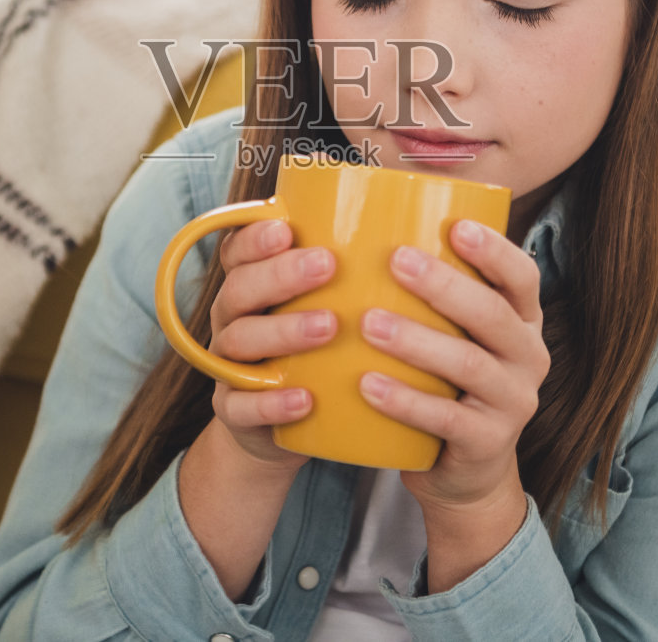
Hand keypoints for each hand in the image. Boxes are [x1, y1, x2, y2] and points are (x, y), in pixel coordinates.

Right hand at [204, 217, 338, 471]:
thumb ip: (358, 274)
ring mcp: (230, 366)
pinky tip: (304, 399)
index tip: (287, 228)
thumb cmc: (322, 352)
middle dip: (280, 274)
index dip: (255, 237)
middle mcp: (234, 319)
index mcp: (251, 285)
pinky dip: (270, 403)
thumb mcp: (333, 308)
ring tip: (328, 326)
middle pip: (239, 289)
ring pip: (240, 341)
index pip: (238, 251)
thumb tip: (427, 228)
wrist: (288, 429)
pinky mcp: (234, 411)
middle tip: (326, 265)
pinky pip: (240, 406)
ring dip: (283, 331)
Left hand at [359, 219, 548, 512]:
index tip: (456, 227)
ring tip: (370, 324)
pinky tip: (368, 385)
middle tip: (396, 262)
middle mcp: (528, 357)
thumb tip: (373, 225)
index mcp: (522, 321)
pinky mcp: (488, 442)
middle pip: (493, 314)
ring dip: (417, 341)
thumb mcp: (457, 337)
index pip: (523, 277)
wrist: (466, 471)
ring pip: (468, 364)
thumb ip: (435, 295)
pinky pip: (446, 419)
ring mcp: (513, 403)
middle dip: (444, 285)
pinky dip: (405, 401)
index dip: (494, 251)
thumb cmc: (448, 383)